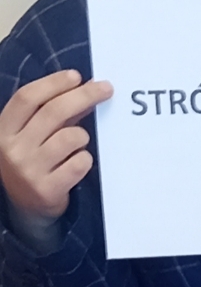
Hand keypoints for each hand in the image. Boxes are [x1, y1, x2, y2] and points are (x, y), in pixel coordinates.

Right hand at [0, 70, 112, 223]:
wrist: (25, 210)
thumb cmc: (32, 163)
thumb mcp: (31, 136)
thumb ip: (52, 114)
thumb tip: (85, 88)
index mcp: (4, 130)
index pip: (27, 97)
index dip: (53, 83)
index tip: (76, 76)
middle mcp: (13, 149)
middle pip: (53, 112)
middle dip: (83, 96)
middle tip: (105, 89)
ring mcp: (29, 171)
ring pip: (70, 137)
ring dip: (82, 135)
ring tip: (79, 142)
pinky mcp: (47, 190)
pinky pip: (79, 164)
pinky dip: (85, 159)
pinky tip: (79, 162)